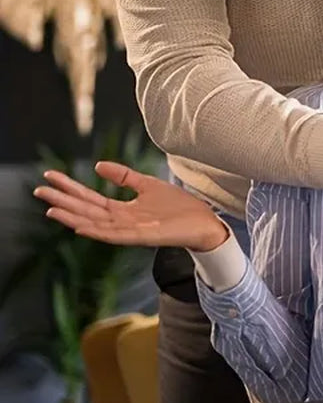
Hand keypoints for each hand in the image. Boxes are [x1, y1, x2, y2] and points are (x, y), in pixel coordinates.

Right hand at [33, 161, 228, 251]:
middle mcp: (122, 221)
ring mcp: (130, 230)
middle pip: (86, 210)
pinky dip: (97, 231)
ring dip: (73, 216)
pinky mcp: (142, 237)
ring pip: (95, 223)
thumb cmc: (178, 207)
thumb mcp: (147, 185)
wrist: (202, 221)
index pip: (90, 197)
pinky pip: (115, 235)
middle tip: (39, 190)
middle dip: (63, 200)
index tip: (51, 177)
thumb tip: (98, 165)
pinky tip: (81, 226)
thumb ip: (124, 176)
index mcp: (122, 209)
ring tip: (52, 208)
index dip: (70, 187)